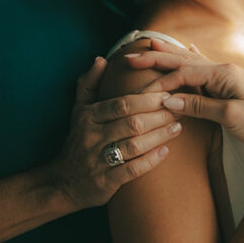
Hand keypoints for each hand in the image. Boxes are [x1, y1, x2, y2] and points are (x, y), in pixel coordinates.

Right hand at [48, 57, 181, 209]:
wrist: (63, 183)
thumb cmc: (78, 141)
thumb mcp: (78, 111)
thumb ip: (89, 84)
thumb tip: (101, 59)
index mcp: (88, 117)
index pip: (122, 104)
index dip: (147, 99)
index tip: (167, 93)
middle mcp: (92, 137)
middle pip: (131, 123)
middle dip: (158, 116)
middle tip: (180, 109)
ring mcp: (98, 160)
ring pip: (134, 145)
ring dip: (159, 136)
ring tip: (178, 128)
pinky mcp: (105, 182)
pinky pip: (132, 170)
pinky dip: (150, 161)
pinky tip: (166, 152)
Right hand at [124, 40, 243, 167]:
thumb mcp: (229, 117)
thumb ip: (198, 105)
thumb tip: (167, 99)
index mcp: (224, 74)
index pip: (183, 72)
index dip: (160, 81)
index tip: (141, 91)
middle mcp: (225, 70)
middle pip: (184, 60)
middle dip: (158, 57)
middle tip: (132, 55)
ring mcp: (228, 77)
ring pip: (191, 63)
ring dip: (169, 56)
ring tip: (150, 46)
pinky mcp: (229, 87)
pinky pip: (201, 70)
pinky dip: (187, 60)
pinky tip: (185, 48)